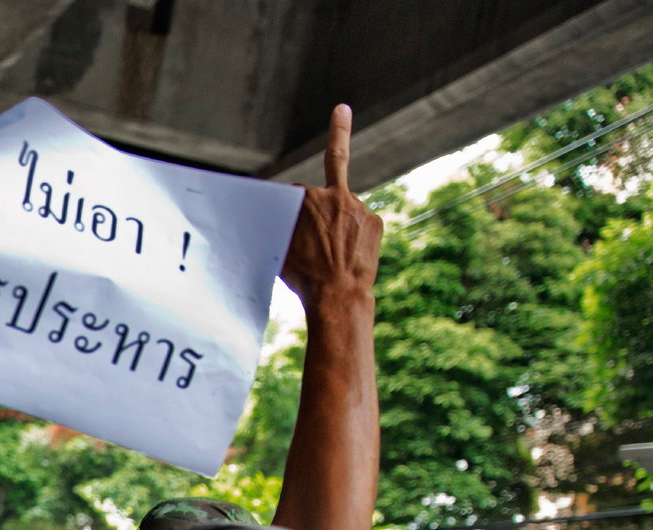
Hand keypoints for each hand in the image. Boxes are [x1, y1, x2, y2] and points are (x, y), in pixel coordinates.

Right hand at [280, 105, 381, 310]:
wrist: (337, 296)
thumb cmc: (304, 275)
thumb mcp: (281, 246)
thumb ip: (284, 223)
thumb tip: (277, 215)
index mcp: (306, 198)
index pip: (296, 192)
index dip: (291, 204)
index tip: (296, 172)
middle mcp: (333, 195)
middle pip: (323, 190)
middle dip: (325, 183)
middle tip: (341, 109)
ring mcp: (358, 207)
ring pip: (344, 209)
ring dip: (339, 224)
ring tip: (334, 253)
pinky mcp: (375, 219)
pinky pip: (361, 222)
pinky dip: (356, 234)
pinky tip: (350, 254)